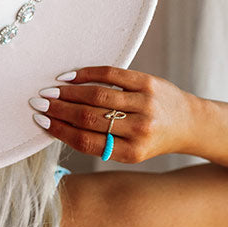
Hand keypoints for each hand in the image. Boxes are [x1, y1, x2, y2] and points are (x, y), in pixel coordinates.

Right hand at [29, 65, 196, 162]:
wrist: (189, 123)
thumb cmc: (152, 138)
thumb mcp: (130, 150)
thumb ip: (101, 143)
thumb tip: (58, 125)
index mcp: (132, 152)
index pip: (87, 141)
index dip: (60, 131)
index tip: (41, 121)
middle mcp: (140, 129)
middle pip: (89, 118)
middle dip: (59, 110)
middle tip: (38, 103)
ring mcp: (145, 104)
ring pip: (98, 96)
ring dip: (69, 92)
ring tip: (50, 90)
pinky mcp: (148, 82)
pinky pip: (112, 75)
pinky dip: (87, 74)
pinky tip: (70, 77)